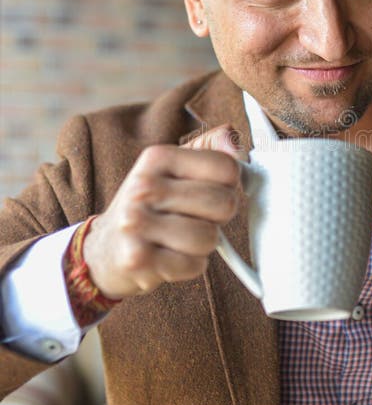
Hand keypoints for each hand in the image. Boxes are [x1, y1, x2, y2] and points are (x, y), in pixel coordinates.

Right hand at [83, 125, 242, 299]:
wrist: (106, 249)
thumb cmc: (150, 207)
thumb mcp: (174, 169)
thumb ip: (208, 150)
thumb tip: (232, 138)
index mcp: (157, 157)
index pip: (226, 167)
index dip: (228, 185)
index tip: (207, 191)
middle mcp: (142, 187)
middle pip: (223, 203)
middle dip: (218, 217)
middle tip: (193, 218)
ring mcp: (136, 223)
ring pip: (209, 237)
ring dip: (203, 245)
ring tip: (179, 238)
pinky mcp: (137, 259)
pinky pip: (194, 265)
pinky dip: (190, 266)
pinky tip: (169, 256)